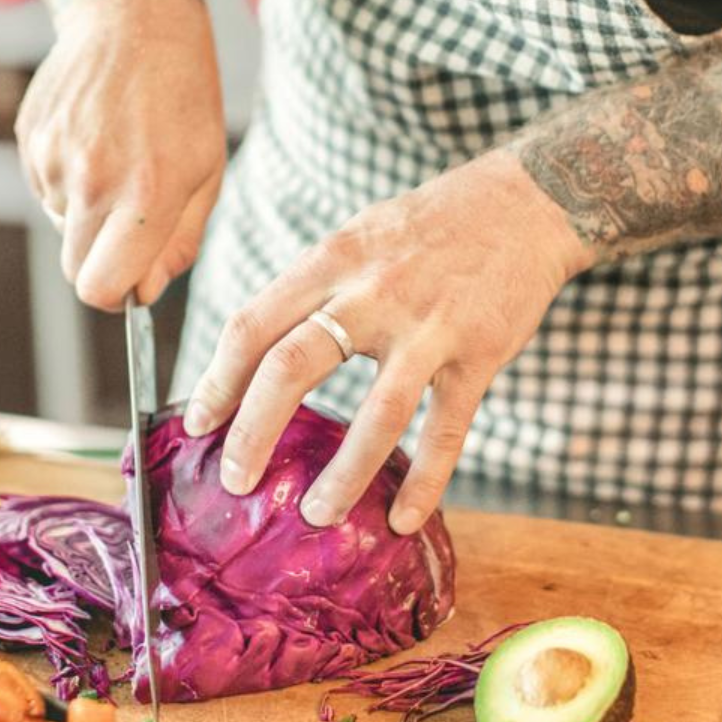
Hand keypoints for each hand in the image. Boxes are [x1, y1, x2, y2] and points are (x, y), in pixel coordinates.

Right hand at [17, 0, 226, 309]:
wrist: (136, 20)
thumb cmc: (184, 100)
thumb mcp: (207, 172)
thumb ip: (178, 242)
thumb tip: (145, 293)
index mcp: (146, 195)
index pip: (102, 288)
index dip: (117, 294)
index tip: (132, 279)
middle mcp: (92, 180)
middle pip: (75, 269)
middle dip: (101, 261)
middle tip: (130, 222)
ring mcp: (54, 158)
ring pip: (61, 226)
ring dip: (86, 212)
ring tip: (118, 158)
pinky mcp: (30, 138)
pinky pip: (44, 189)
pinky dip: (67, 180)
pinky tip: (95, 138)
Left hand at [182, 151, 594, 533]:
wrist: (524, 203)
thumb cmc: (429, 226)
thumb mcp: (357, 237)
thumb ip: (313, 289)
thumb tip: (258, 352)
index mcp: (332, 261)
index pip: (254, 324)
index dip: (218, 379)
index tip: (197, 424)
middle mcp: (374, 292)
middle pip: (294, 365)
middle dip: (254, 431)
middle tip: (235, 480)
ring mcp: (430, 327)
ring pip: (378, 413)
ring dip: (343, 474)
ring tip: (317, 515)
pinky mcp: (479, 355)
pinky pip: (447, 430)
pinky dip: (426, 481)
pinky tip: (403, 518)